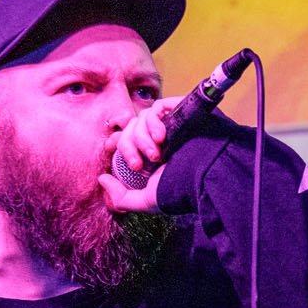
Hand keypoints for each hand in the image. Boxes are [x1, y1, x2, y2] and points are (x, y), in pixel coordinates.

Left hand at [98, 95, 185, 212]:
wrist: (205, 178)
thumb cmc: (179, 190)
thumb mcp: (146, 201)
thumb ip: (121, 197)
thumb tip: (102, 179)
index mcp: (148, 155)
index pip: (125, 140)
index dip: (120, 145)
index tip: (128, 161)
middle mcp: (157, 138)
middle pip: (129, 129)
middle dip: (130, 147)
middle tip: (140, 165)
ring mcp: (169, 124)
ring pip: (140, 118)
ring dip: (142, 138)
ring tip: (157, 155)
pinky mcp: (179, 111)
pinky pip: (157, 107)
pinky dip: (154, 121)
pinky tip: (162, 137)